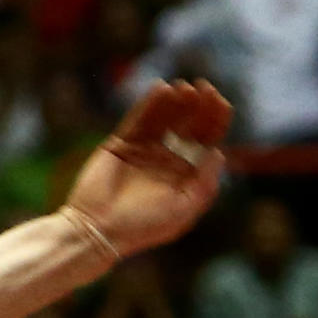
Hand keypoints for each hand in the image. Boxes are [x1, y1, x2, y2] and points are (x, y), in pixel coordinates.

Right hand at [62, 80, 232, 258]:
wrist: (98, 230)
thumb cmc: (143, 226)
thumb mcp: (184, 208)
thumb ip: (205, 181)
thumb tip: (219, 152)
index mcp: (186, 173)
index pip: (207, 138)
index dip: (216, 117)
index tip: (218, 101)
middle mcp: (168, 157)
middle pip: (189, 123)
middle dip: (199, 104)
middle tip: (202, 87)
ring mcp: (144, 149)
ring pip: (165, 117)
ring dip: (176, 100)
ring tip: (183, 88)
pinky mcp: (122, 143)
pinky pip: (138, 118)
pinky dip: (150, 103)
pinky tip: (161, 88)